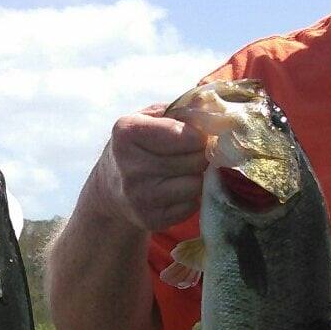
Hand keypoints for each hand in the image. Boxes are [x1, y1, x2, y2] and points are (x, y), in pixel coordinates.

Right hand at [96, 103, 207, 230]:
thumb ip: (183, 109)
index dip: (200, 135)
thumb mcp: (150, 118)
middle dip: (200, 156)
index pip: (185, 135)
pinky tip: (175, 190)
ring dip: (196, 177)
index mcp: (127, 134)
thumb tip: (219, 109)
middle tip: (191, 154)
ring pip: (196, 185)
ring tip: (182, 172)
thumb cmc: (139, 146)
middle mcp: (130, 167)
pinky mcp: (150, 220)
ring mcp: (139, 197)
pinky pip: (191, 206)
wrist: (111, 189)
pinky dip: (189, 197)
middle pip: (195, 161)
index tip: (197, 136)